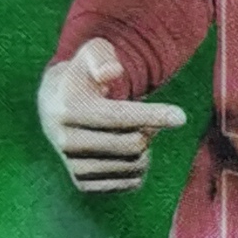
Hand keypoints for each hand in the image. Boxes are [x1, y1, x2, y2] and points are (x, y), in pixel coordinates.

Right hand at [38, 39, 184, 194]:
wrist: (56, 106)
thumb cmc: (85, 75)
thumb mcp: (91, 54)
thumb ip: (102, 55)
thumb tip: (111, 72)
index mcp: (67, 108)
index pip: (118, 116)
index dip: (153, 116)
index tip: (181, 117)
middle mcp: (65, 141)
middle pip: (132, 145)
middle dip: (151, 130)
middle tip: (150, 119)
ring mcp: (72, 166)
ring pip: (134, 166)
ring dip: (146, 149)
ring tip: (135, 131)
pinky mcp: (83, 183)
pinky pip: (129, 183)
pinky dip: (138, 167)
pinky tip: (127, 150)